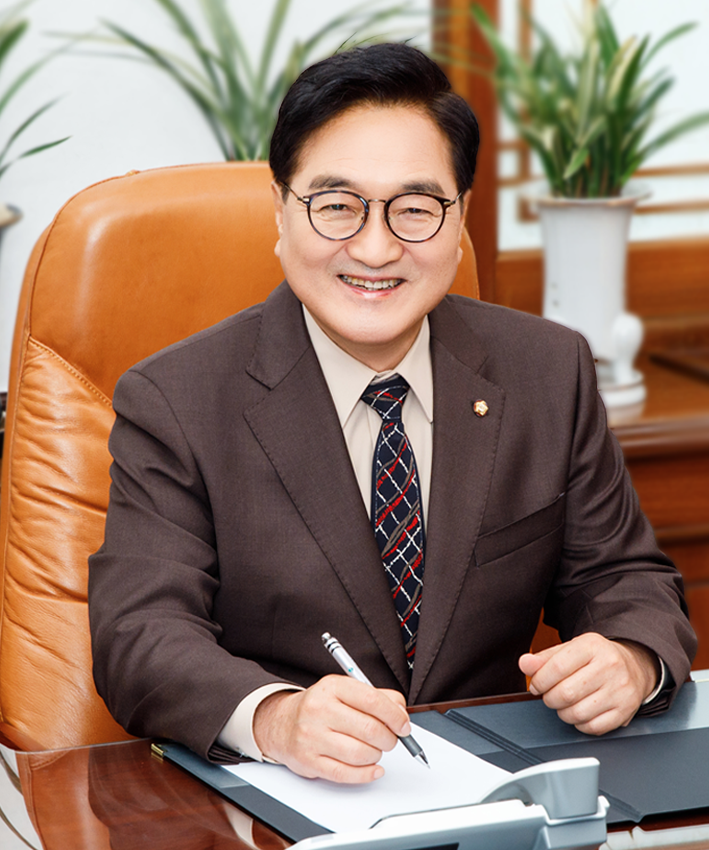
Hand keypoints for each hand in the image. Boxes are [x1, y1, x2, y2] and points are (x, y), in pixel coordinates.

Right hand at [252, 674, 409, 782]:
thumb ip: (377, 697)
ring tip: (374, 750)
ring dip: (376, 755)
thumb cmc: (320, 707)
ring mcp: (312, 736)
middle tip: (391, 740)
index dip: (395, 716)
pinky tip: (373, 768)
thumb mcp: (345, 691)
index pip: (372, 700)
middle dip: (389, 739)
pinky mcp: (308, 761)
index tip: (404, 725)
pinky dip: (366, 774)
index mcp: (332, 687)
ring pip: (360, 753)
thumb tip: (401, 713)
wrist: (282, 722)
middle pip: (369, 729)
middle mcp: (320, 709)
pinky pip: (345, 773)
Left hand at [518, 633, 658, 734]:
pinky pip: (592, 727)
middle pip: (565, 693)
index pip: (556, 668)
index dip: (540, 681)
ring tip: (565, 704)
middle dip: (550, 699)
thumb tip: (524, 664)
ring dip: (563, 713)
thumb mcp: (569, 649)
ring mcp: (620, 690)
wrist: (633, 666)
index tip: (536, 685)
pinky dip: (579, 724)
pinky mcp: (626, 711)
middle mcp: (610, 666)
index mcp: (592, 646)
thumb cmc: (595, 658)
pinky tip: (580, 712)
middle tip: (550, 696)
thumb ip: (544, 658)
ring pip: (577, 713)